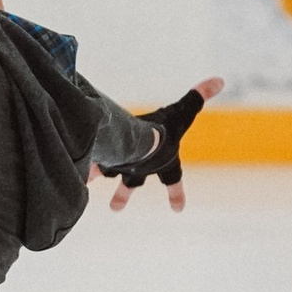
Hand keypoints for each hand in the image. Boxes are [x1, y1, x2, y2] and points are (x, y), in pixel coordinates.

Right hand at [92, 76, 224, 212]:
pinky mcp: (104, 161)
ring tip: (87, 182)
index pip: (173, 181)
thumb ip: (199, 95)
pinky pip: (89, 166)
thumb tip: (220, 80)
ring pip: (107, 174)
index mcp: (164, 163)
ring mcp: (122, 166)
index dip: (176, 194)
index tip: (178, 210)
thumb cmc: (166, 133)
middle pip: (132, 184)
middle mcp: (141, 168)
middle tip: (115, 210)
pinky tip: (71, 174)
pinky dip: (80, 169)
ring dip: (96, 177)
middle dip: (123, 195)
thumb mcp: (185, 112)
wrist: (141, 142)